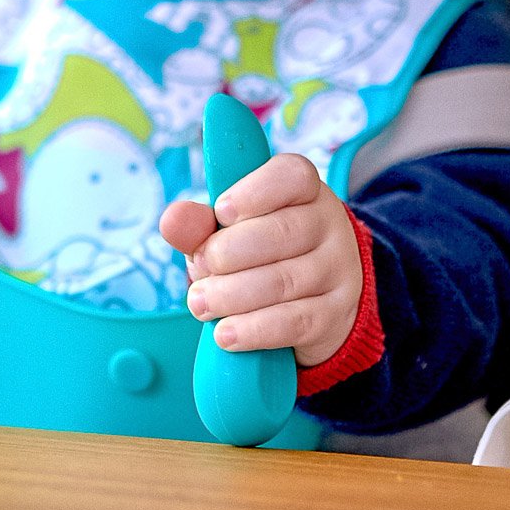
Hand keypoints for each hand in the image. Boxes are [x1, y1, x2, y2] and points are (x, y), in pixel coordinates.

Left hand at [159, 153, 361, 366]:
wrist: (315, 299)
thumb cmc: (261, 251)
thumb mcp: (231, 229)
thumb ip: (200, 223)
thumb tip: (171, 220)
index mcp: (304, 189)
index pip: (291, 176)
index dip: (252, 194)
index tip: (220, 213)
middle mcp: (328, 224)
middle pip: (281, 233)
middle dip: (227, 253)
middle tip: (198, 267)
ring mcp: (338, 270)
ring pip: (283, 281)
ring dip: (231, 295)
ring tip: (199, 303)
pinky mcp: (335, 315)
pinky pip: (294, 322)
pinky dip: (253, 330)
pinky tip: (224, 334)